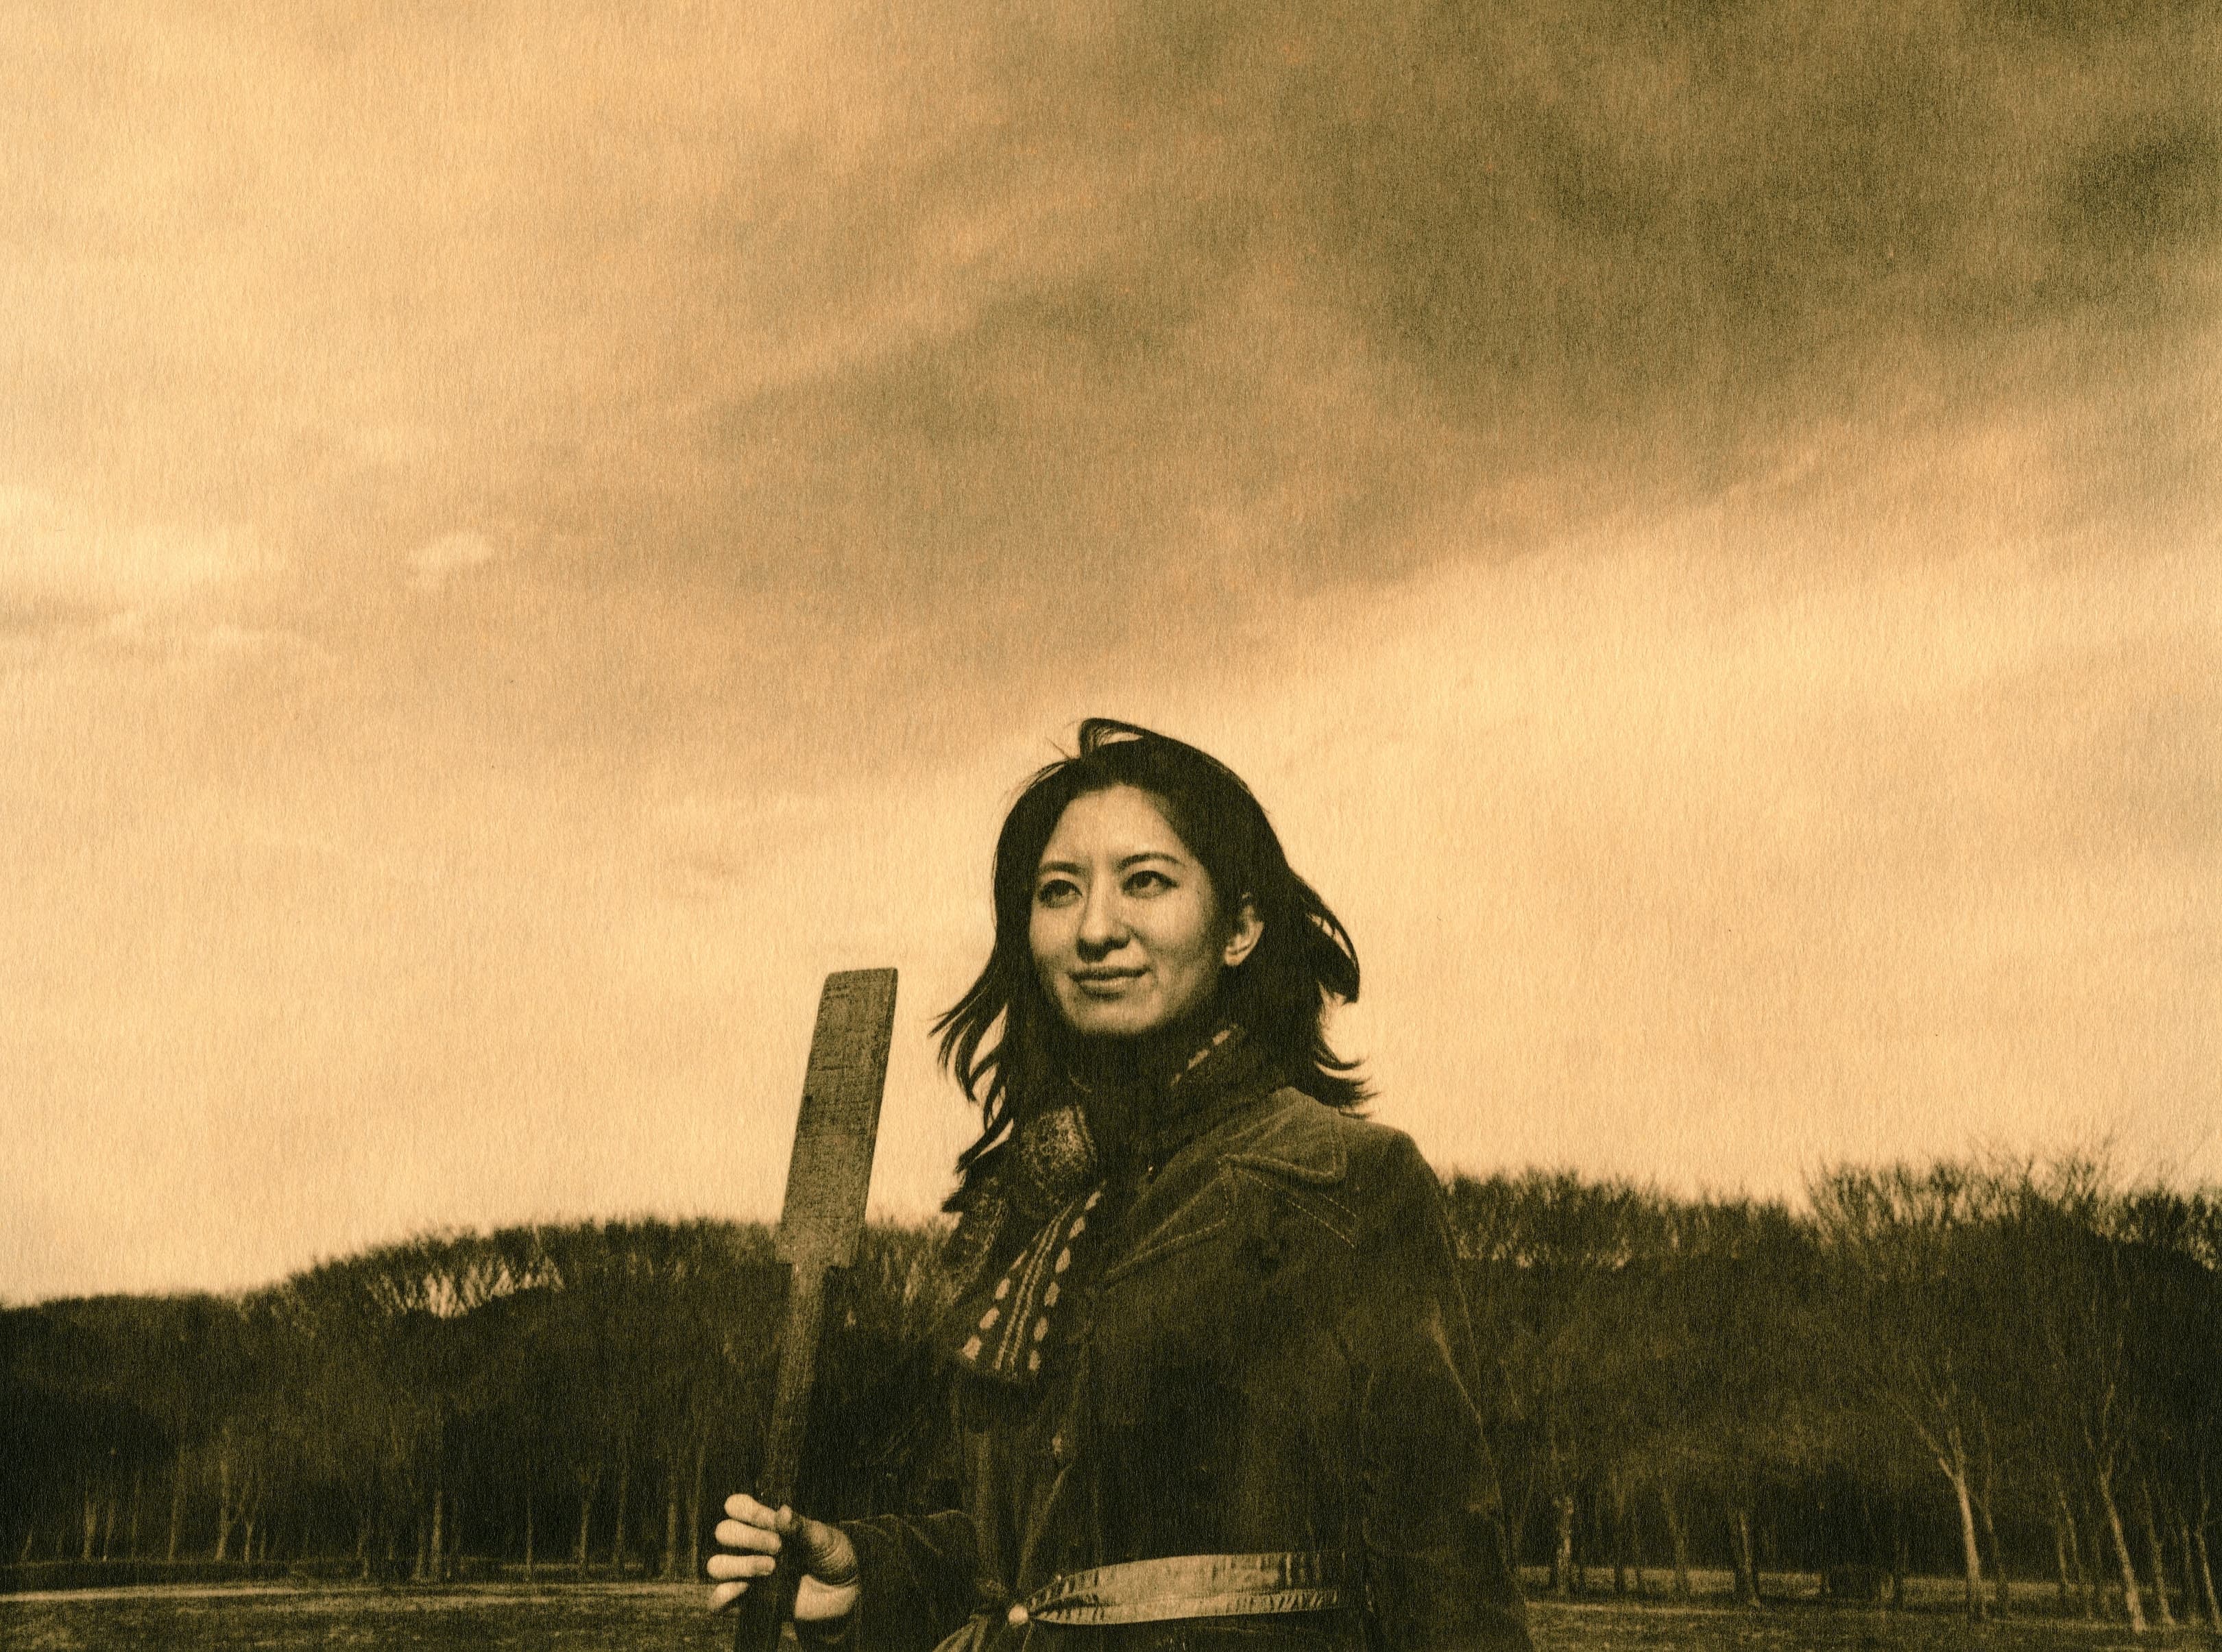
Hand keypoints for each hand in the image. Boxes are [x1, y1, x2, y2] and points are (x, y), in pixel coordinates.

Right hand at [707, 1493, 861, 1623]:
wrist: (842, 1596)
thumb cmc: (833, 1557)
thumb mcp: (825, 1539)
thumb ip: (802, 1528)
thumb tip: (781, 1512)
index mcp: (768, 1523)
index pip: (737, 1506)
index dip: (746, 1510)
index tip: (769, 1520)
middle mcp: (752, 1545)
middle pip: (723, 1532)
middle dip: (747, 1537)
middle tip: (778, 1547)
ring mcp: (748, 1573)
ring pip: (716, 1565)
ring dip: (739, 1565)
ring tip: (771, 1568)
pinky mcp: (749, 1601)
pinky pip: (717, 1600)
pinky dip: (722, 1596)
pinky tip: (745, 1590)